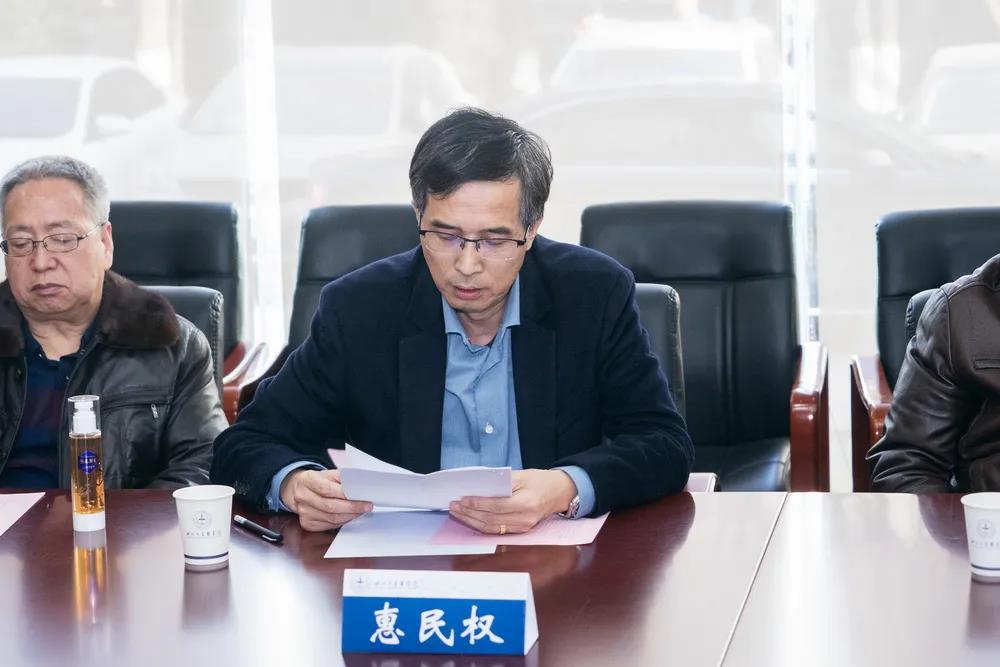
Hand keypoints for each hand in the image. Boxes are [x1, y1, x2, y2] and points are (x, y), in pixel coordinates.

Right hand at [280, 468, 372, 531]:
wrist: (299, 489)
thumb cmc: (318, 481)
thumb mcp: (329, 474)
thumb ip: (343, 478)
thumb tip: (360, 487)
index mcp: (308, 480)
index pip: (328, 490)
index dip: (346, 496)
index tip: (363, 498)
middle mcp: (303, 496)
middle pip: (330, 507)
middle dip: (352, 508)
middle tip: (366, 507)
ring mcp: (304, 512)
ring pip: (331, 518)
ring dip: (349, 516)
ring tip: (360, 511)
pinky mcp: (307, 523)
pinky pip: (329, 525)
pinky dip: (342, 521)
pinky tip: (349, 516)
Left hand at [449, 469, 576, 534]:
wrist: (559, 492)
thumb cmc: (540, 481)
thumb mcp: (521, 475)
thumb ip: (500, 482)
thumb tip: (477, 487)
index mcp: (526, 503)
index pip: (496, 506)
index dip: (477, 504)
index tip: (462, 499)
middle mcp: (524, 519)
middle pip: (491, 519)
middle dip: (469, 513)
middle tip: (454, 506)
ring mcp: (522, 527)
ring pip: (491, 528)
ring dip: (471, 521)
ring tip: (458, 513)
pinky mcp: (520, 531)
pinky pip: (496, 530)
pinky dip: (481, 525)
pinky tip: (470, 519)